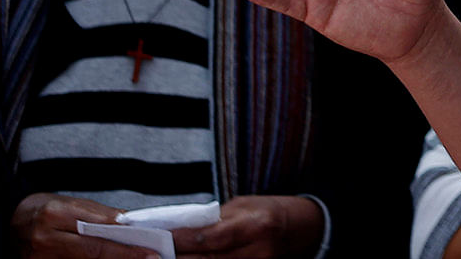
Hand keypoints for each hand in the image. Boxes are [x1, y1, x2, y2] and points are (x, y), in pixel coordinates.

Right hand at [10, 194, 148, 257]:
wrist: (7, 223)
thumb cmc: (43, 210)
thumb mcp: (69, 204)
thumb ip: (99, 215)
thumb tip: (129, 225)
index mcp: (54, 214)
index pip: (98, 231)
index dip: (126, 243)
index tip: (150, 248)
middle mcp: (44, 238)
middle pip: (92, 251)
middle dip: (124, 256)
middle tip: (151, 258)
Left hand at [171, 196, 323, 257]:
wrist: (306, 228)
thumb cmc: (270, 211)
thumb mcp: (244, 206)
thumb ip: (215, 220)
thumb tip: (180, 229)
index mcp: (256, 224)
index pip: (210, 237)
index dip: (181, 240)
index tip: (159, 239)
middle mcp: (258, 250)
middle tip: (154, 255)